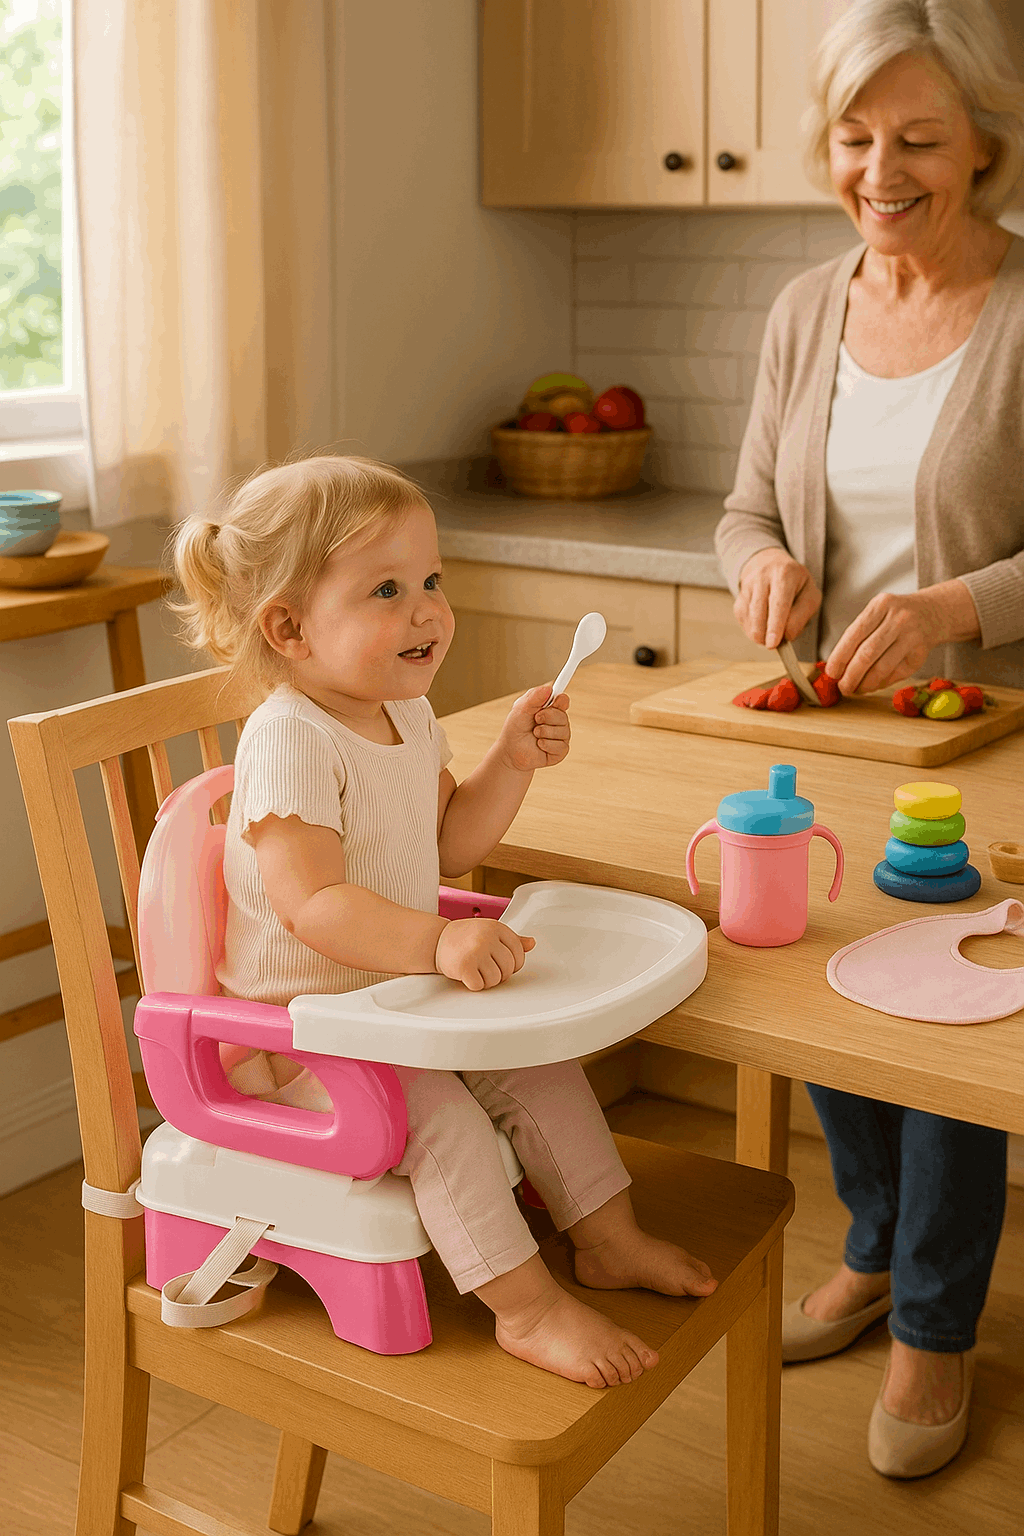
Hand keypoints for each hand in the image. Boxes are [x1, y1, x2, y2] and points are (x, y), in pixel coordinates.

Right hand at [434, 918, 535, 990]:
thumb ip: (512, 939)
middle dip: (500, 973)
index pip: (519, 952)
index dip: (513, 962)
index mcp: (496, 927)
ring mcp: (475, 951)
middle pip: (509, 968)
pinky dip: (474, 984)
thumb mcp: (489, 931)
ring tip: (477, 970)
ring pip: (496, 979)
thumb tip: (531, 943)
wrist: (436, 940)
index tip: (503, 962)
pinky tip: (468, 975)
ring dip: (487, 980)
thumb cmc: (464, 937)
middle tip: (486, 967)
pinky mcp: (464, 966)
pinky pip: (479, 985)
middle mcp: (487, 937)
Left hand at [495, 684, 570, 771]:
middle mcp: (558, 721)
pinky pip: (560, 746)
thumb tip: (549, 688)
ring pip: (563, 731)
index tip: (556, 699)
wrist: (511, 751)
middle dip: (547, 716)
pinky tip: (539, 745)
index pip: (563, 700)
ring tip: (534, 734)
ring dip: (544, 732)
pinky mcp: (560, 751)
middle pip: (563, 715)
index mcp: (550, 708)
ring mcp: (561, 736)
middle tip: (535, 719)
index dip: (561, 699)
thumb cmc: (515, 729)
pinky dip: (546, 745)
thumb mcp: (520, 709)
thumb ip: (534, 697)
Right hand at [734, 548, 821, 649]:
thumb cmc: (795, 583)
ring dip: (758, 632)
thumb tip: (787, 636)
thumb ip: (802, 615)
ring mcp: (748, 585)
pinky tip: (761, 628)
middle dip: (763, 632)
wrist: (770, 563)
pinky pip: (742, 617)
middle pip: (759, 609)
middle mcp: (763, 577)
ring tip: (769, 636)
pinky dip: (751, 628)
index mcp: (784, 574)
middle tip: (771, 645)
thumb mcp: (810, 594)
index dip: (775, 625)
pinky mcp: (739, 595)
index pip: (778, 602)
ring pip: (748, 615)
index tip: (773, 643)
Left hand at [825, 582, 980, 694]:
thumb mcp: (877, 613)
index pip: (854, 634)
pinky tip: (873, 684)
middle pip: (867, 653)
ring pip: (882, 667)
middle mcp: (898, 619)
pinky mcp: (921, 653)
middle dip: (851, 675)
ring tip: (856, 689)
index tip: (831, 673)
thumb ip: (858, 635)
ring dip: (865, 684)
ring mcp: (912, 636)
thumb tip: (836, 667)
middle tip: (843, 687)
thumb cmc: (894, 616)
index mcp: (880, 605)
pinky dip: (881, 683)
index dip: (839, 657)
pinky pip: (896, 673)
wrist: (933, 613)